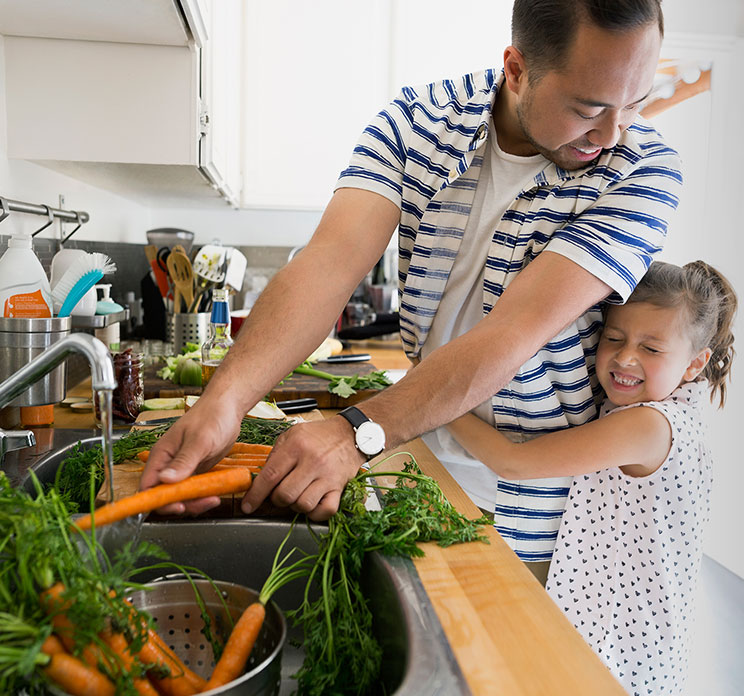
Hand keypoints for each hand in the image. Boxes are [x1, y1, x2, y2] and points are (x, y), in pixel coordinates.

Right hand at [139, 396, 242, 514]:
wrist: (228, 408)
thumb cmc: (212, 416)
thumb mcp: (199, 440)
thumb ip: (183, 461)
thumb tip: (164, 480)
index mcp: (162, 455)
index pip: (148, 486)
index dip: (158, 501)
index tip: (177, 507)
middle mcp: (168, 464)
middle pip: (164, 495)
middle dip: (181, 504)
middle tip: (203, 503)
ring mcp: (182, 469)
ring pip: (180, 495)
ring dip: (194, 502)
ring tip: (213, 499)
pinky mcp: (195, 471)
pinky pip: (193, 490)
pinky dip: (202, 496)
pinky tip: (215, 495)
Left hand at [241, 416, 364, 520]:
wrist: (350, 434)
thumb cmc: (318, 435)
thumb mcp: (292, 435)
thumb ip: (275, 455)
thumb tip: (260, 480)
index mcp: (296, 446)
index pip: (270, 476)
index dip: (256, 495)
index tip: (248, 506)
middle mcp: (312, 461)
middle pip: (285, 495)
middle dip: (276, 500)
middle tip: (279, 494)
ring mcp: (327, 476)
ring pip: (303, 505)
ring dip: (295, 505)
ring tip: (297, 495)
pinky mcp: (339, 487)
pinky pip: (325, 510)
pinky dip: (315, 513)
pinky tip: (312, 503)